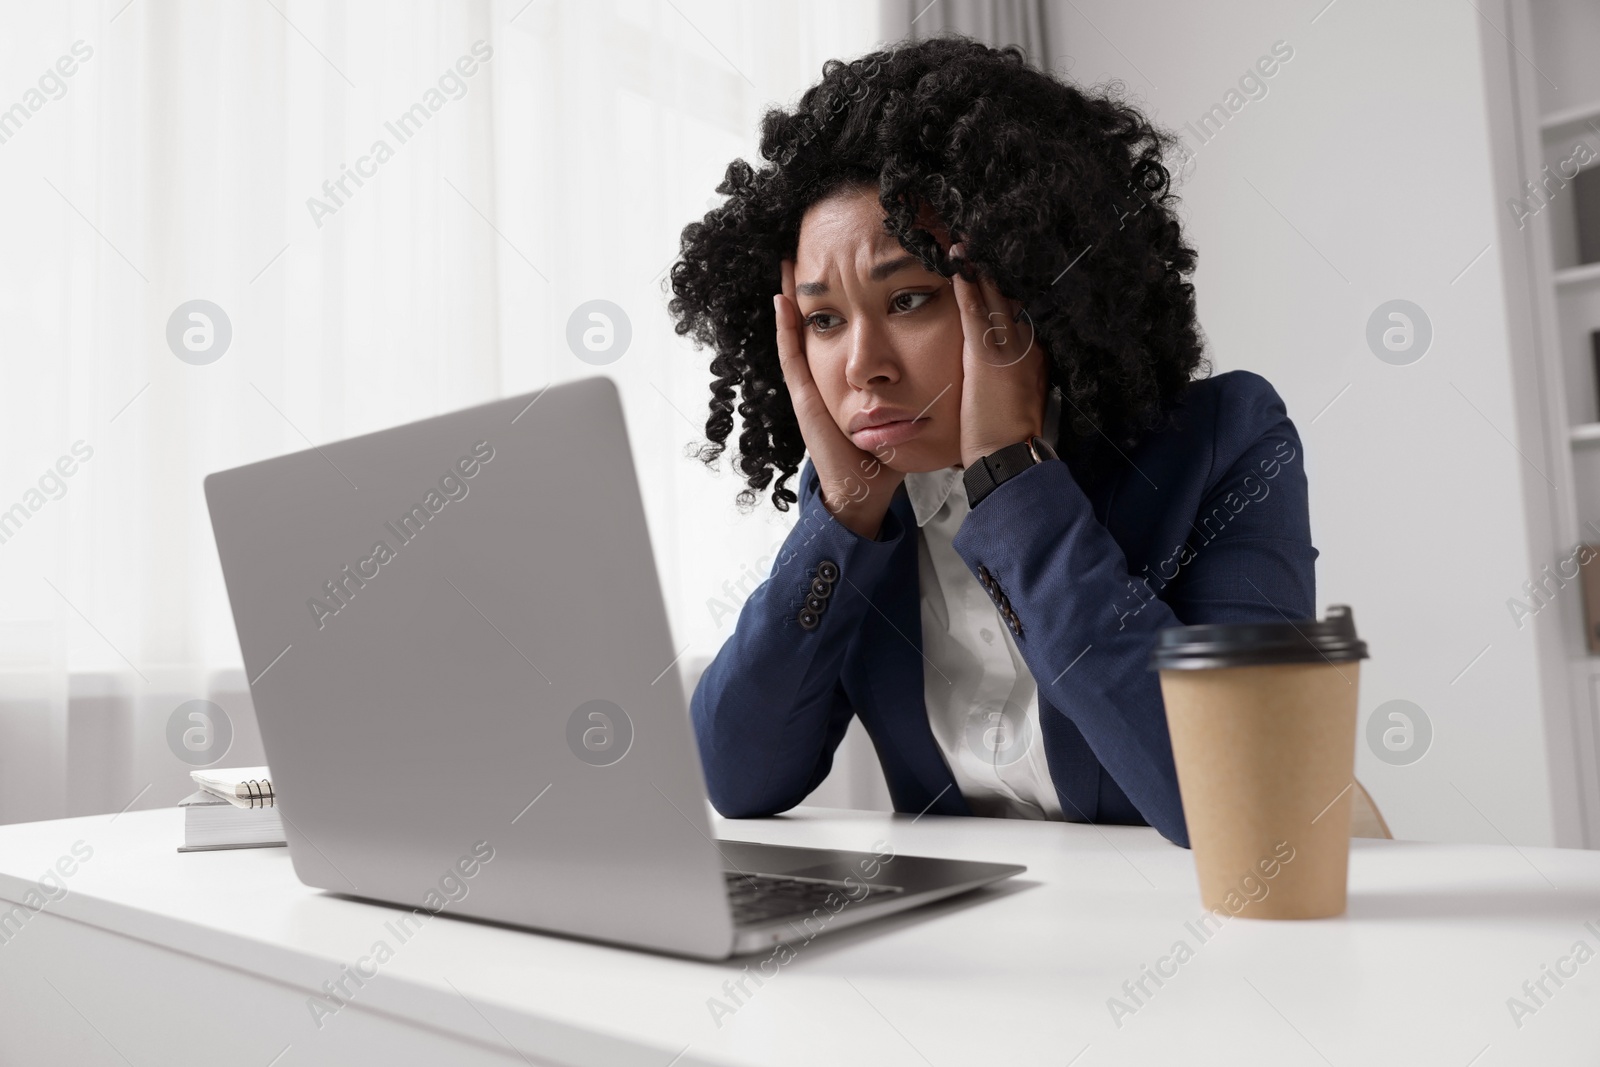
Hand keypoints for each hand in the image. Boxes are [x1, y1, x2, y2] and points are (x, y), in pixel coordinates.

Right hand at [773, 259, 904, 538]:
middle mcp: (824, 378)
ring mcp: (809, 387)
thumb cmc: (886, 452)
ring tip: (787, 264)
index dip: (836, 298)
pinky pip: (792, 358)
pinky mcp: (805, 399)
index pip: (839, 329)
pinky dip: (786, 330)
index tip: (840, 263)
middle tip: (805, 251)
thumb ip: (917, 382)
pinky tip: (783, 303)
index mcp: (846, 379)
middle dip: (810, 289)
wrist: (865, 487)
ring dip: (790, 300)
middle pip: (815, 324)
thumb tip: (948, 356)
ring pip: (796, 334)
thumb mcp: (903, 406)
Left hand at [950, 243, 1049, 468]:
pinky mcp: (986, 355)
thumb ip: (1016, 376)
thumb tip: (1006, 369)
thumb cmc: (1007, 436)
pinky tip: (957, 264)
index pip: (1024, 311)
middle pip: (1012, 296)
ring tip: (965, 243)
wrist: (1008, 457)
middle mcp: (1028, 345)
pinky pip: (975, 310)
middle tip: (981, 239)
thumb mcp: (1020, 399)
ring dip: (978, 268)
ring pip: (994, 297)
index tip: (998, 264)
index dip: (1009, 286)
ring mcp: (1008, 348)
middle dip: (995, 270)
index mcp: (1038, 355)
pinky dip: (966, 284)